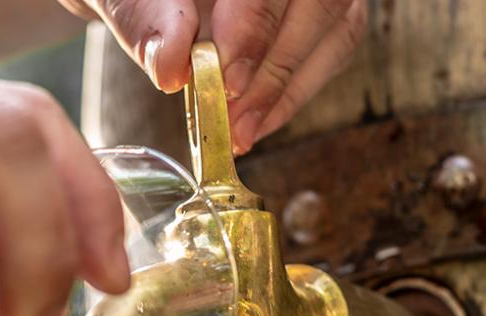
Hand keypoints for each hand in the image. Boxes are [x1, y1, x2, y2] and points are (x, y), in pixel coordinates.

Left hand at [58, 0, 366, 153]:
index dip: (255, 28)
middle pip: (323, 3)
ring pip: (338, 28)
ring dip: (288, 89)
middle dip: (277, 68)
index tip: (228, 80)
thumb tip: (170, 67)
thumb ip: (147, 18)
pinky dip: (295, 92)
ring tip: (241, 133)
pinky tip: (256, 123)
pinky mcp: (331, 10)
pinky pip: (334, 48)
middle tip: (235, 120)